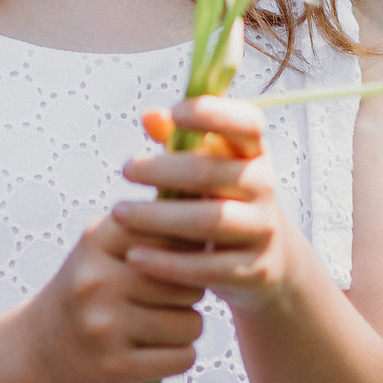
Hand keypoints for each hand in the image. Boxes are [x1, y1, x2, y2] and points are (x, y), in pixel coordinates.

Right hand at [24, 213, 206, 382]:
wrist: (35, 354)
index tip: (171, 264)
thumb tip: (211, 208)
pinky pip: (183, 358)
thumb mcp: (103, 249)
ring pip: (191, 323)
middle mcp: (97, 280)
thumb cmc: (88, 294)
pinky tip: (152, 354)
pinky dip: (177, 358)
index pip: (175, 235)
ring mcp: (104, 326)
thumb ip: (149, 227)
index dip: (185, 253)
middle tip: (160, 304)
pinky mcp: (115, 368)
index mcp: (97, 241)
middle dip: (187, 296)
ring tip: (155, 329)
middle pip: (189, 282)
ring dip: (183, 329)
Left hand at [116, 97, 297, 314]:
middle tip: (125, 169)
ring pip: (208, 222)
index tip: (175, 112)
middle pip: (211, 173)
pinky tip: (133, 257)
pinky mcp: (255, 270)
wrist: (265, 257)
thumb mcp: (205, 166)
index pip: (246, 123)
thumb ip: (179, 140)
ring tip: (118, 213)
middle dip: (163, 171)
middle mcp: (264, 186)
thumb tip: (150, 116)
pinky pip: (206, 267)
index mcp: (253, 152)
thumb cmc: (220, 198)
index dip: (214, 113)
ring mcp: (262, 229)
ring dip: (157, 217)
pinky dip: (166, 263)